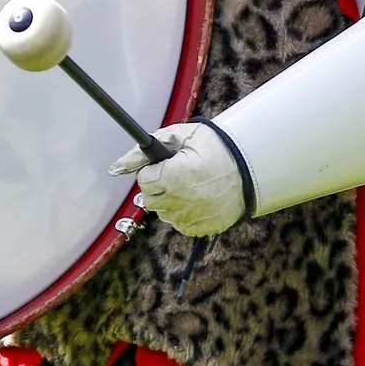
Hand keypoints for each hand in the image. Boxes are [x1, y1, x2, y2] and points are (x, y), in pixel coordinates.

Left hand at [110, 122, 246, 237]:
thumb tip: (114, 168)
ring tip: (190, 185)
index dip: (154, 169)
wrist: (250, 168)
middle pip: (149, 199)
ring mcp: (190, 219)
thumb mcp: (180, 136)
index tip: (169, 164)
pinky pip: (178, 223)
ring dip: (170, 199)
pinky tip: (198, 198)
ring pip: (162, 212)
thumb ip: (142, 150)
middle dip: (159, 185)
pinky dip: (183, 212)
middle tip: (178, 173)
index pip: (143, 180)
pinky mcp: (199, 229)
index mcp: (173, 177)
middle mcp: (179, 202)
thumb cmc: (214, 147)